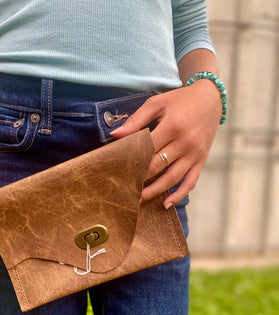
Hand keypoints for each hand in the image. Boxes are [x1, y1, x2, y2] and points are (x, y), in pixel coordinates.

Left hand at [111, 80, 221, 207]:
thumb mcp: (157, 103)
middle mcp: (185, 142)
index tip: (120, 171)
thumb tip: (115, 135)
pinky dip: (179, 194)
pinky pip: (191, 181)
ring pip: (173, 178)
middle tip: (125, 189)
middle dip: (141, 179)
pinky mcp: (201, 160)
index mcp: (173, 126)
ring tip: (139, 200)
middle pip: (158, 166)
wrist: (210, 99)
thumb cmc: (180, 100)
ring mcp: (194, 153)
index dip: (133, 161)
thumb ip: (136, 120)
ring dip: (155, 191)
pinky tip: (166, 204)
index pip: (148, 149)